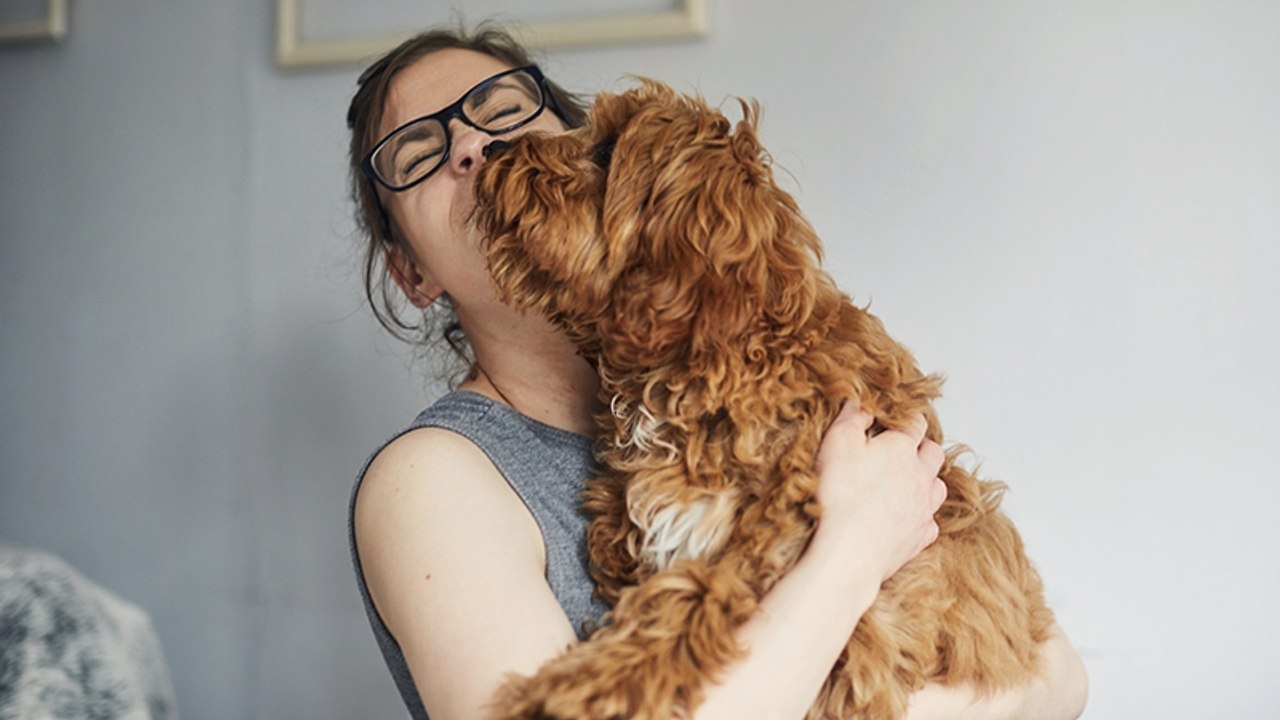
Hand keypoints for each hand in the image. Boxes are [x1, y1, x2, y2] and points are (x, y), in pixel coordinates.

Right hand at [813, 402, 946, 581]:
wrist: (848, 551)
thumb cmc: (839, 495)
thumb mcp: (836, 443)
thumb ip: (851, 418)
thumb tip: (860, 402)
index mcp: (901, 448)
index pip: (915, 423)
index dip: (906, 418)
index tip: (898, 418)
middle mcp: (920, 475)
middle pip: (934, 453)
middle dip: (922, 447)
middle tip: (904, 449)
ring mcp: (923, 507)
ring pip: (939, 486)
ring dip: (928, 480)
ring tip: (909, 481)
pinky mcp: (919, 537)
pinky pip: (931, 522)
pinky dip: (922, 516)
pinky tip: (907, 517)